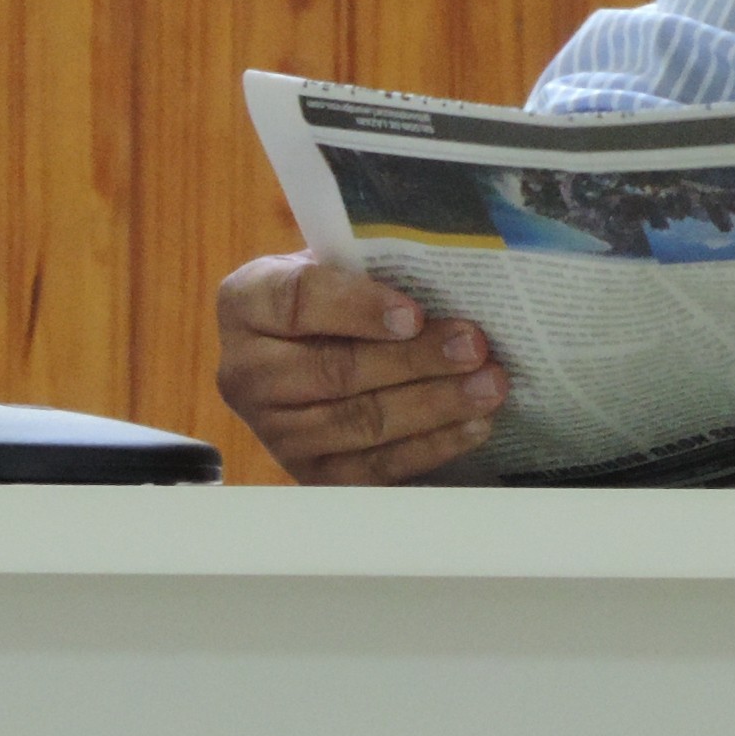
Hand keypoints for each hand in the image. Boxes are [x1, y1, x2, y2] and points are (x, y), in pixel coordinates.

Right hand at [214, 252, 507, 483]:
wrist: (303, 347)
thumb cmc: (333, 293)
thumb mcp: (337, 262)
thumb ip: (375, 263)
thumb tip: (452, 268)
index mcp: (246, 303)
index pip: (298, 301)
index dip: (358, 308)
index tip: (415, 313)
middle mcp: (246, 372)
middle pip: (335, 371)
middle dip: (414, 360)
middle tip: (474, 346)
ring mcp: (274, 431)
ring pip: (358, 423)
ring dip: (433, 406)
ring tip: (488, 385)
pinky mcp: (308, 473)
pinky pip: (372, 468)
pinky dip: (429, 447)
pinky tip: (473, 426)